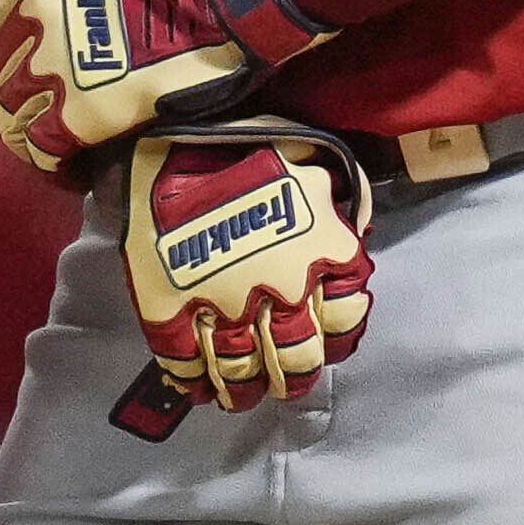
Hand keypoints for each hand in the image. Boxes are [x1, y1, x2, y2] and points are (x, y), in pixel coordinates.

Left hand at [0, 0, 317, 178]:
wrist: (230, 8)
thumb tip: (75, 22)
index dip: (2, 50)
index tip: (20, 65)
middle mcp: (36, 22)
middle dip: (16, 97)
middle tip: (44, 115)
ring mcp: (52, 69)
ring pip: (9, 116)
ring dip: (30, 134)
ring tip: (58, 148)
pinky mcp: (76, 114)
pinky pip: (40, 149)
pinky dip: (52, 164)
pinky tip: (72, 169)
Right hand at [104, 126, 375, 427]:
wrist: (170, 126)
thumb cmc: (248, 134)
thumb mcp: (313, 160)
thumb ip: (336, 203)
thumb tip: (354, 226)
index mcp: (323, 253)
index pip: (344, 320)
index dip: (337, 340)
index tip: (326, 347)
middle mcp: (283, 288)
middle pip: (296, 357)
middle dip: (291, 378)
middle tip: (283, 387)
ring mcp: (223, 302)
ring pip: (243, 369)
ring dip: (244, 389)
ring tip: (240, 398)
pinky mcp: (169, 306)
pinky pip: (183, 359)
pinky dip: (190, 380)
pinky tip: (194, 389)